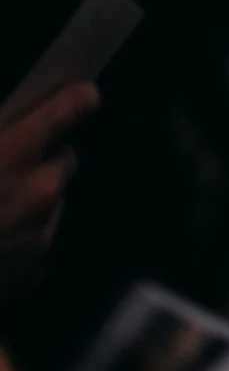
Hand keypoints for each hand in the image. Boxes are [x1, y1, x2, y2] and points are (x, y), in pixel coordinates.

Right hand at [0, 82, 96, 299]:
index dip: (74, 100)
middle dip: (43, 161)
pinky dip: (23, 240)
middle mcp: (43, 188)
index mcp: (18, 150)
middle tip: (10, 170)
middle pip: (66, 159)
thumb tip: (5, 127)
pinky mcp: (37, 271)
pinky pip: (39, 242)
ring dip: (33, 203)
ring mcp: (43, 233)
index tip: (78, 98)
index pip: (74, 105)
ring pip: (53, 204)